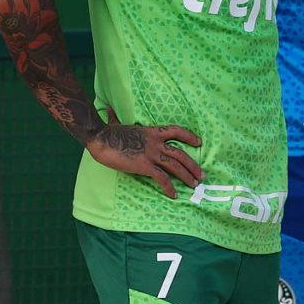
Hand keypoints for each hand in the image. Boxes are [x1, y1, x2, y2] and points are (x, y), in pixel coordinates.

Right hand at [87, 106, 203, 197]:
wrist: (101, 138)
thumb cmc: (107, 132)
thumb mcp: (116, 123)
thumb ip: (115, 118)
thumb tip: (107, 109)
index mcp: (152, 132)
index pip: (176, 131)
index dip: (189, 136)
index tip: (199, 142)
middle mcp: (155, 143)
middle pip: (181, 153)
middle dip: (193, 165)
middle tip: (201, 174)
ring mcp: (151, 154)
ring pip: (176, 166)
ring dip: (187, 176)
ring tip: (194, 184)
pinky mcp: (145, 165)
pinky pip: (162, 178)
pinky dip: (169, 187)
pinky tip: (174, 194)